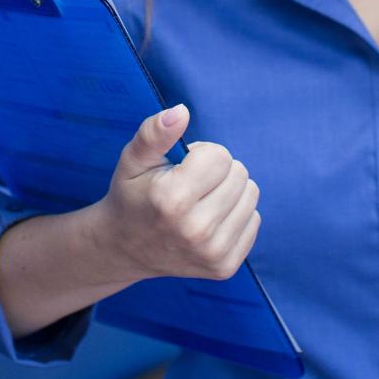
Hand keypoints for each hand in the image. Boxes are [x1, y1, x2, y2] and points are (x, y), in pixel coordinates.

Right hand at [91, 104, 260, 282]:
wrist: (124, 248)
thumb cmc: (132, 196)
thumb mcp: (133, 159)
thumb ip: (154, 132)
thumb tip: (181, 111)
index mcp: (172, 199)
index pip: (220, 156)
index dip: (201, 155)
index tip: (181, 168)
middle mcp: (195, 230)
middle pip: (240, 174)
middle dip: (217, 172)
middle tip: (190, 186)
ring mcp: (212, 253)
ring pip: (251, 196)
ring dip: (229, 191)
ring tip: (201, 201)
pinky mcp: (224, 267)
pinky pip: (254, 220)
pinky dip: (235, 214)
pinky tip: (209, 221)